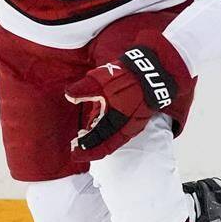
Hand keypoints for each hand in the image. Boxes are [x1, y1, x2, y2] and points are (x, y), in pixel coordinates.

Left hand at [64, 34, 191, 160]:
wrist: (151, 70)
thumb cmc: (125, 76)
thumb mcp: (99, 80)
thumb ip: (82, 89)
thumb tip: (68, 95)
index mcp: (117, 121)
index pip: (101, 144)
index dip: (86, 150)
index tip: (73, 151)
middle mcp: (127, 127)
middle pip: (107, 146)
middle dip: (91, 147)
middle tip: (76, 146)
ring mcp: (134, 123)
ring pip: (114, 139)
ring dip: (99, 140)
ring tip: (84, 135)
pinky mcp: (138, 117)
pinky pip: (121, 131)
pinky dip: (108, 131)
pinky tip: (98, 123)